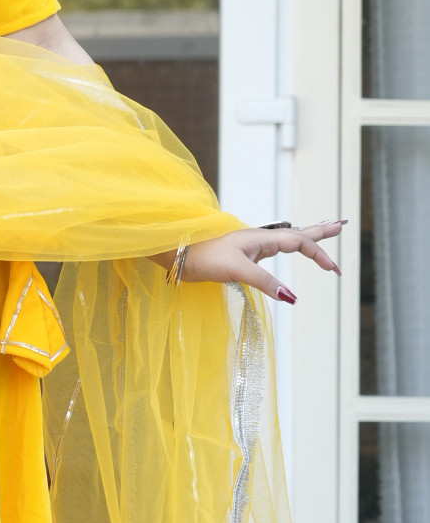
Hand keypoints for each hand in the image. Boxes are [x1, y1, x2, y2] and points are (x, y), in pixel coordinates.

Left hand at [179, 220, 345, 303]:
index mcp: (261, 237)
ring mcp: (253, 247)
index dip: (319, 254)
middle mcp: (260, 239)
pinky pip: (276, 248)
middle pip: (297, 233)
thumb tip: (292, 298)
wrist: (179, 257)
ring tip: (326, 229)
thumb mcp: (237, 270)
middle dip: (320, 230)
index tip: (334, 270)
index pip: (299, 242)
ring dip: (308, 235)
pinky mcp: (245, 256)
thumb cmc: (205, 259)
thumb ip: (265, 282)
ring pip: (288, 239)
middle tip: (342, 224)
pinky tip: (290, 247)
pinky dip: (290, 246)